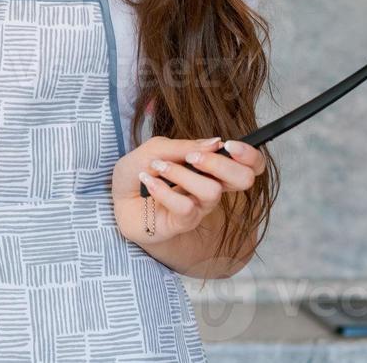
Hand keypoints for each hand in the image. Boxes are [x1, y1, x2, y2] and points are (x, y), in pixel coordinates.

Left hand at [111, 135, 267, 244]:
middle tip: (192, 157)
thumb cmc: (139, 171)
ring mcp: (199, 207)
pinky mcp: (183, 223)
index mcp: (211, 167)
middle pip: (244, 180)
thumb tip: (216, 143)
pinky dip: (164, 190)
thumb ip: (184, 146)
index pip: (251, 165)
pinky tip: (149, 182)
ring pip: (211, 191)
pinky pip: (186, 207)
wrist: (115, 196)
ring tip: (157, 168)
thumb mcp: (156, 148)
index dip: (250, 155)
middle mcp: (212, 187)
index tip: (228, 144)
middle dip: (220, 163)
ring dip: (181, 173)